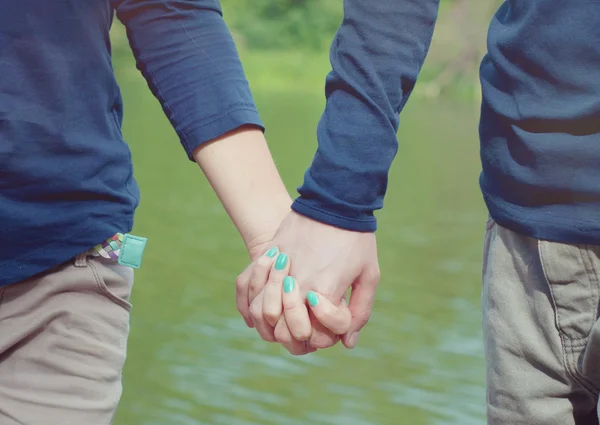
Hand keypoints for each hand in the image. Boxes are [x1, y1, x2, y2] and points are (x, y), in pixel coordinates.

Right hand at [237, 210, 379, 351]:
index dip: (323, 337)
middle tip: (306, 326)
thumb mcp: (368, 275)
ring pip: (261, 313)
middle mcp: (298, 284)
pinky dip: (251, 301)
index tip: (331, 319)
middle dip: (295, 337)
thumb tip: (348, 343)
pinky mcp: (268, 254)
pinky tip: (264, 300)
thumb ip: (360, 312)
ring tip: (286, 314)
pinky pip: (248, 286)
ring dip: (271, 321)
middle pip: (284, 332)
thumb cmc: (356, 237)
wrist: (335, 197)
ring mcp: (279, 269)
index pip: (315, 337)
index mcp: (325, 291)